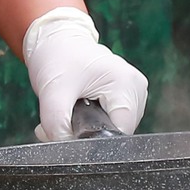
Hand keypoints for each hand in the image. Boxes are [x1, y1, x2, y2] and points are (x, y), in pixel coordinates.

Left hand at [23, 8, 149, 141]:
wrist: (58, 39)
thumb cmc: (58, 58)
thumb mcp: (52, 93)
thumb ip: (58, 126)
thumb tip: (65, 150)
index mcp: (126, 84)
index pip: (120, 132)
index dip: (95, 142)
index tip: (70, 135)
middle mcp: (137, 88)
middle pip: (118, 133)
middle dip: (87, 135)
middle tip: (62, 122)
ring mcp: (135, 91)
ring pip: (114, 129)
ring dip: (88, 129)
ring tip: (69, 111)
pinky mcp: (127, 95)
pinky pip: (113, 120)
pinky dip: (93, 122)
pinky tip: (78, 109)